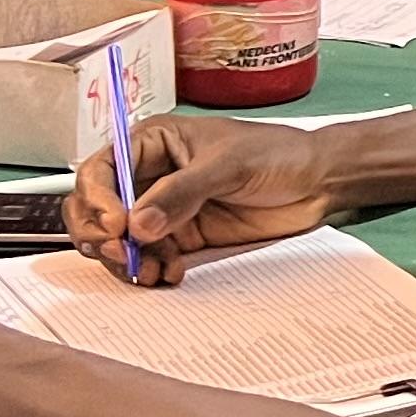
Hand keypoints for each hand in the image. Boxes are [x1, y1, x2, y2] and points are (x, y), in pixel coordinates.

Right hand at [70, 113, 336, 284]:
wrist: (318, 182)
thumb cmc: (278, 154)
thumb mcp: (227, 166)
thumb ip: (181, 193)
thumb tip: (139, 222)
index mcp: (152, 143)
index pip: (101, 170)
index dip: (98, 199)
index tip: (116, 225)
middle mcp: (150, 176)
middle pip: (97, 208)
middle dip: (101, 235)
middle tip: (122, 254)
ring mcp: (164, 209)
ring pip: (119, 240)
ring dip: (125, 260)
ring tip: (150, 272)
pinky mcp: (182, 237)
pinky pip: (149, 257)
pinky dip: (151, 269)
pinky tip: (172, 273)